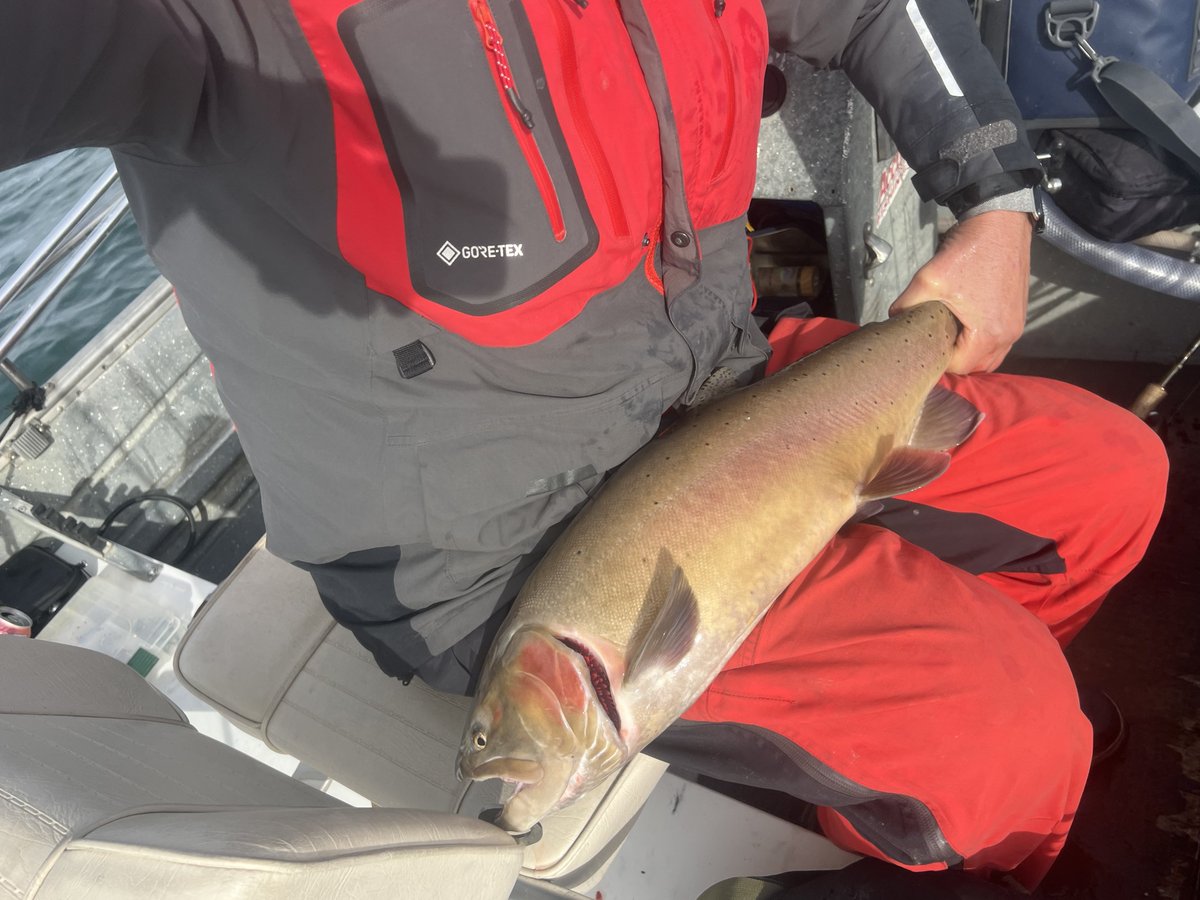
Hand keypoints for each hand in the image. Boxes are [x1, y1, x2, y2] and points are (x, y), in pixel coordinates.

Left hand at [889, 209, 1032, 374]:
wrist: (1000, 223)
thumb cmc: (968, 252)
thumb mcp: (928, 279)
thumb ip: (906, 304)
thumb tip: (892, 319)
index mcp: (989, 333)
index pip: (959, 366)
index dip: (937, 361)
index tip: (923, 347)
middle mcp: (1008, 334)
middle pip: (977, 367)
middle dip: (954, 361)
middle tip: (933, 345)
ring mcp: (1016, 325)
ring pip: (991, 356)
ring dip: (969, 353)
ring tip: (948, 338)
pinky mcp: (1018, 313)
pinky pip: (1000, 341)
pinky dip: (982, 341)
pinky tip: (964, 326)